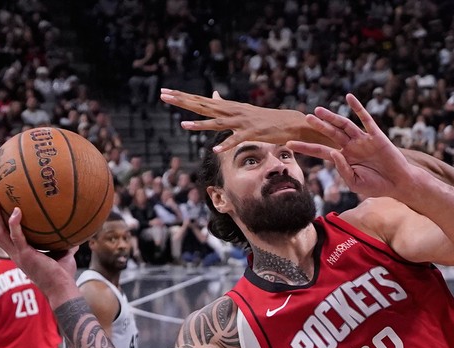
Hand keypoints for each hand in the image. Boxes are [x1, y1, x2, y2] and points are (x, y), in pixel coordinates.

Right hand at [0, 196, 78, 304]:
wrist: (62, 289)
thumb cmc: (62, 275)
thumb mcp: (63, 255)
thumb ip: (65, 244)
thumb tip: (75, 235)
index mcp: (19, 253)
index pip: (1, 236)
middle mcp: (14, 253)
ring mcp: (18, 254)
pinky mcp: (25, 255)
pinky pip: (16, 237)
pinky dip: (14, 224)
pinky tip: (16, 211)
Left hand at [160, 88, 331, 151]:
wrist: (290, 122)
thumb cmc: (265, 118)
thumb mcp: (242, 109)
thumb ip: (225, 104)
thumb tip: (212, 94)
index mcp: (229, 107)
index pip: (201, 100)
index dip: (183, 97)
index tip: (165, 92)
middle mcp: (233, 112)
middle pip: (204, 106)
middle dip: (183, 101)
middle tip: (163, 95)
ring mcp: (242, 123)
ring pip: (217, 124)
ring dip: (200, 125)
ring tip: (183, 126)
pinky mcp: (253, 133)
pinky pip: (237, 141)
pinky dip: (226, 145)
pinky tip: (214, 149)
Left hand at [287, 94, 419, 200]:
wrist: (397, 183)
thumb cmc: (376, 186)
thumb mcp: (354, 182)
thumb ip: (342, 169)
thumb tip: (333, 152)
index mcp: (343, 158)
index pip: (320, 151)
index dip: (305, 147)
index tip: (288, 144)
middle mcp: (351, 147)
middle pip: (330, 134)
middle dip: (318, 126)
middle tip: (305, 118)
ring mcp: (363, 140)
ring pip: (344, 125)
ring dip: (332, 117)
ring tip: (318, 111)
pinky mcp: (376, 135)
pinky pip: (365, 119)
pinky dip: (357, 107)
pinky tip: (349, 97)